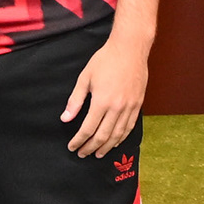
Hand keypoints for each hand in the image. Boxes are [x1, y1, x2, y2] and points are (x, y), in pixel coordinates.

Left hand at [63, 33, 149, 158]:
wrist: (130, 49)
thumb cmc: (105, 60)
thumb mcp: (85, 78)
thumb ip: (75, 100)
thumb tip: (65, 118)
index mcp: (101, 101)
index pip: (88, 129)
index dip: (79, 141)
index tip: (72, 147)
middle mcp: (117, 108)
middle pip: (102, 136)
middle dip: (91, 148)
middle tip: (82, 154)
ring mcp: (129, 107)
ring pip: (117, 134)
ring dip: (106, 147)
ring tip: (98, 154)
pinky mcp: (138, 104)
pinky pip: (130, 127)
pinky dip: (121, 138)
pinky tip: (115, 142)